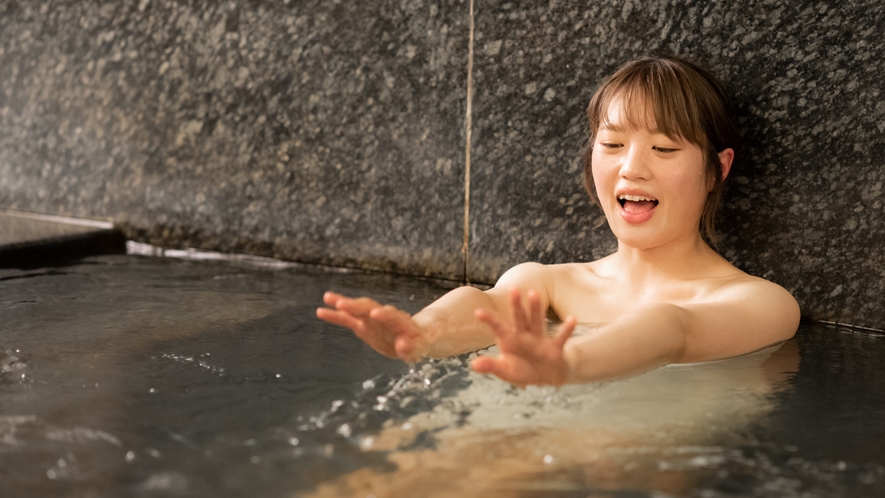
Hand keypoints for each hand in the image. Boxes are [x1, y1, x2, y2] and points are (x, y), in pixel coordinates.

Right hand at [316, 291, 430, 362]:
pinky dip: (335, 315)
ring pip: (357, 309)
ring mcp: (372, 319)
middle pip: (371, 308)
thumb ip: (411, 349)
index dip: (385, 315)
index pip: (393, 316)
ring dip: (344, 304)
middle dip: (357, 306)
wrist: (414, 335)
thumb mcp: (418, 348)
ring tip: (327, 298)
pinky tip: (320, 311)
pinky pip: (347, 319)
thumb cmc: (419, 342)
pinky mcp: (362, 325)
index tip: (375, 313)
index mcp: (400, 322)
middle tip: (343, 303)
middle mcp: (385, 316)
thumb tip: (404, 347)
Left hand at [471, 288, 575, 386]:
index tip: (478, 312)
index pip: (498, 327)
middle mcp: (524, 335)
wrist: (546, 376)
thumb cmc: (522, 370)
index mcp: (510, 340)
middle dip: (516, 305)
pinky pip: (561, 337)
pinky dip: (567, 329)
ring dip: (536, 308)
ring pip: (537, 321)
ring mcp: (540, 339)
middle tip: (513, 289)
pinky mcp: (554, 347)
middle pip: (519, 318)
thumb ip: (491, 366)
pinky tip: (573, 319)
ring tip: (534, 294)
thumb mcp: (505, 371)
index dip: (489, 320)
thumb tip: (473, 364)